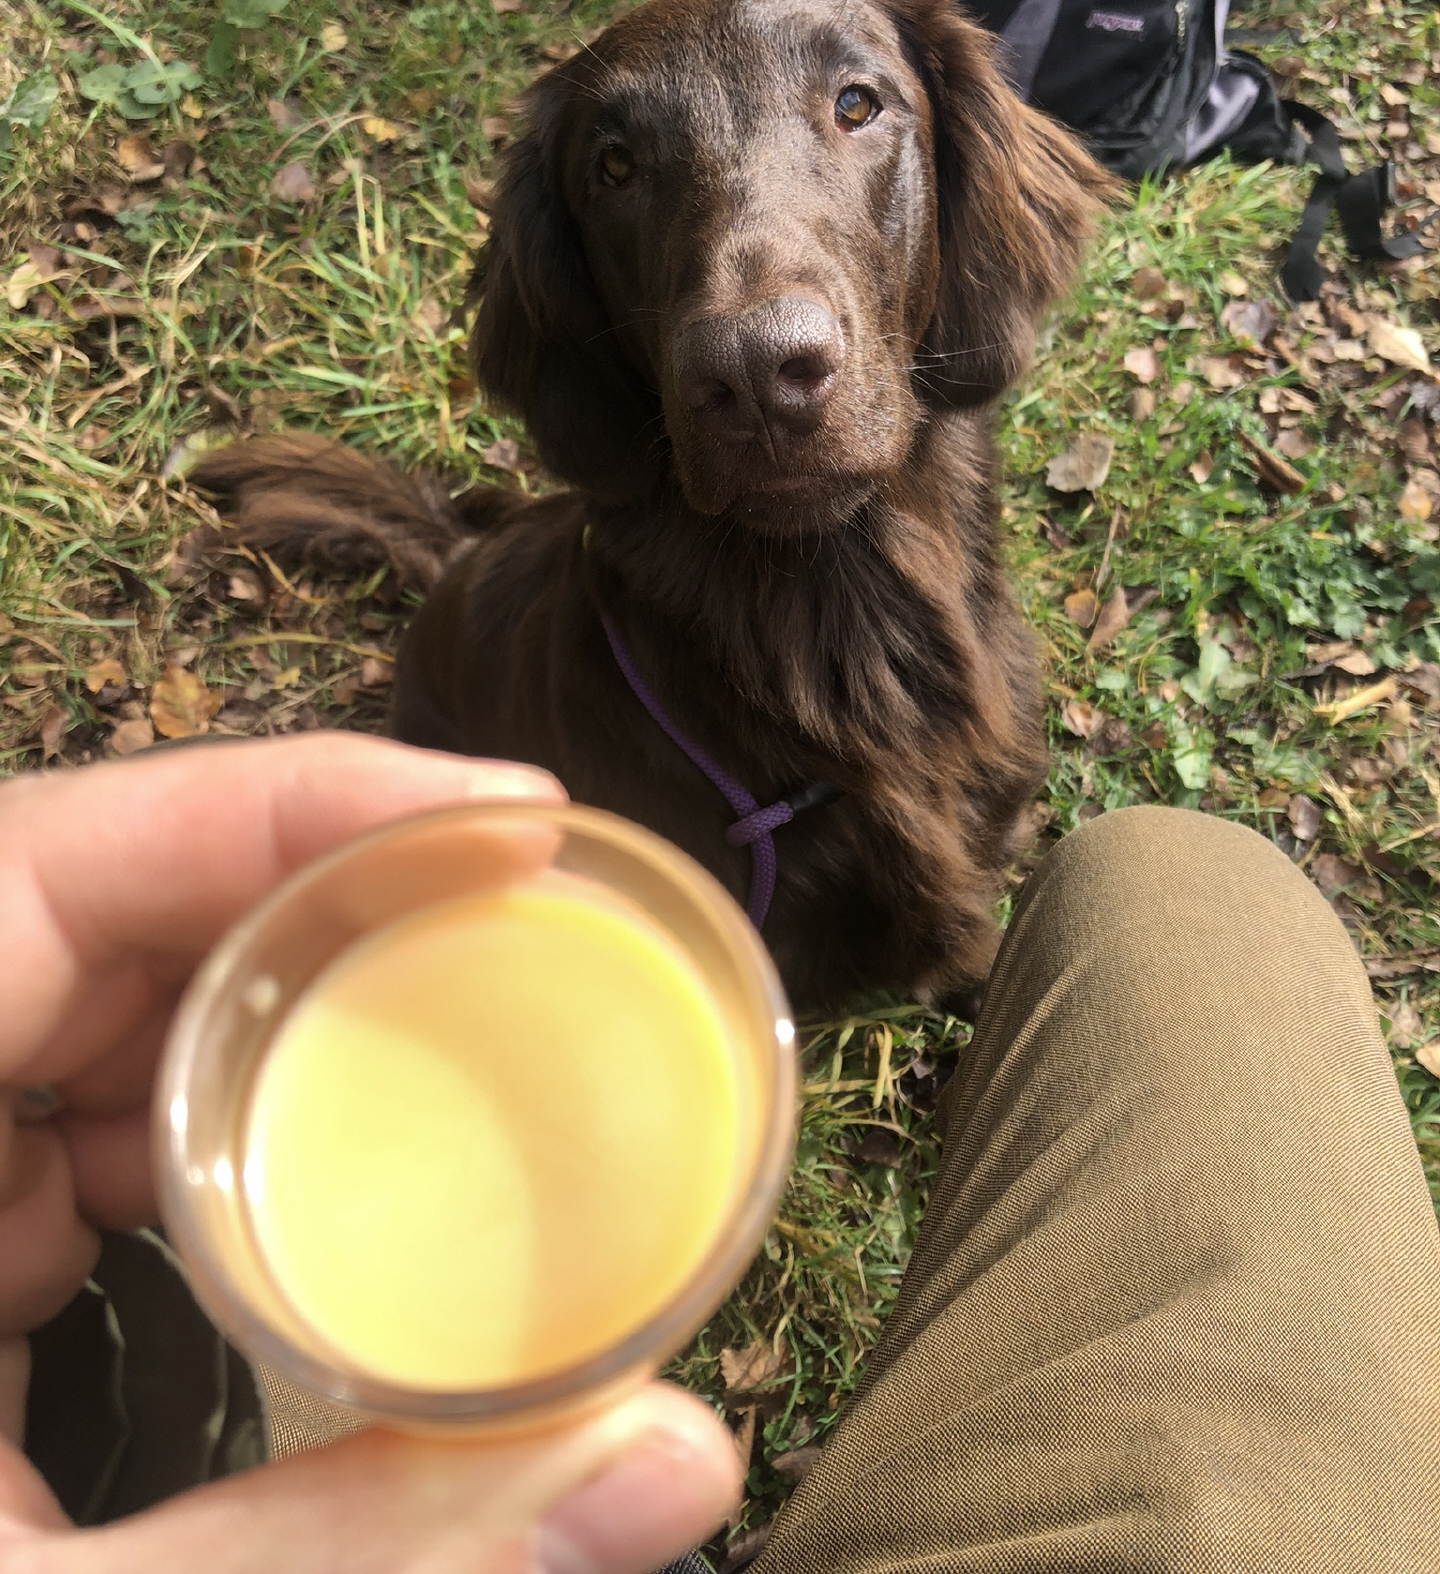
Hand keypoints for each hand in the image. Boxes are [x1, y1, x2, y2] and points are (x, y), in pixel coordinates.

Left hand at [0, 733, 738, 1571]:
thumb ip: (362, 1555)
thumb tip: (681, 1464)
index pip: (44, 862)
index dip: (287, 798)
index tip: (508, 819)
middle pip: (88, 918)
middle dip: (309, 916)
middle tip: (520, 938)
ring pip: (78, 1016)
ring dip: (253, 1036)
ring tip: (434, 1064)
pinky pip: (47, 1127)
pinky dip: (178, 1149)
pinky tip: (277, 1212)